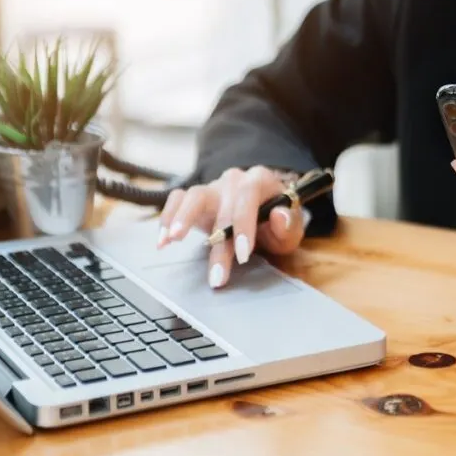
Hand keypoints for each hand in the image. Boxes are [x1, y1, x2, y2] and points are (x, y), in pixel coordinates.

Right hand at [156, 166, 304, 288]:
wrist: (265, 209)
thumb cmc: (277, 221)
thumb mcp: (292, 227)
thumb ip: (289, 224)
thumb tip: (280, 216)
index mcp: (260, 181)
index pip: (249, 196)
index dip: (244, 225)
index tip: (243, 255)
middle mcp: (234, 180)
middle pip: (220, 202)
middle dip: (218, 242)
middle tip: (217, 275)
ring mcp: (213, 187)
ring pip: (193, 195)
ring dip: (181, 219)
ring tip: (170, 240)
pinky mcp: (196, 198)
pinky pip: (177, 199)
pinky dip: (167, 217)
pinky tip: (162, 240)